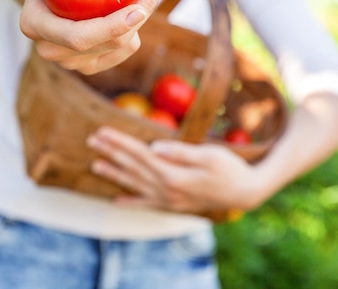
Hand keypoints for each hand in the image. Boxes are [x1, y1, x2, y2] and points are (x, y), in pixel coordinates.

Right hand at [17, 0, 161, 74]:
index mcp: (36, 28)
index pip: (79, 37)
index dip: (111, 28)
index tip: (139, 9)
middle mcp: (52, 51)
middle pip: (107, 44)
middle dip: (137, 19)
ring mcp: (73, 63)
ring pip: (120, 47)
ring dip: (141, 19)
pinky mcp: (91, 65)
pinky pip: (124, 50)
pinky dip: (136, 29)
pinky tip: (140, 4)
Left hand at [87, 127, 268, 213]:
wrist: (246, 193)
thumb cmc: (230, 169)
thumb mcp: (209, 155)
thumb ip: (180, 152)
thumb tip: (154, 147)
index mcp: (174, 175)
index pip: (139, 154)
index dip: (119, 142)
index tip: (102, 131)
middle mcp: (167, 190)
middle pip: (133, 168)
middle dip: (111, 153)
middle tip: (91, 141)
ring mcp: (169, 200)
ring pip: (135, 186)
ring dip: (115, 175)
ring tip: (95, 165)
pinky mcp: (174, 206)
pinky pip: (147, 204)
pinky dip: (131, 202)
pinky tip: (116, 200)